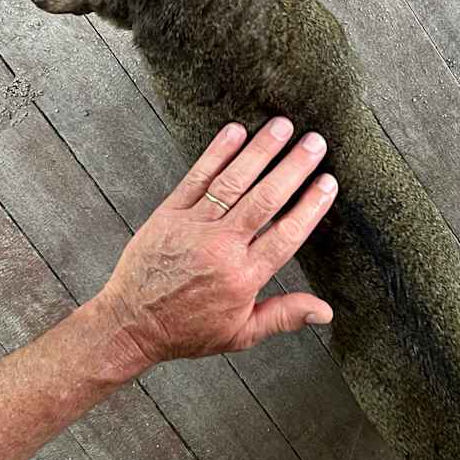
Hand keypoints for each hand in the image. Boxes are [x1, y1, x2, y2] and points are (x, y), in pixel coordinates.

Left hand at [91, 119, 336, 372]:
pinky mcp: (169, 214)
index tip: (328, 183)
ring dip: (260, 151)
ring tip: (283, 126)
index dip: (310, 206)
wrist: (131, 324)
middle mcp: (221, 248)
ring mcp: (193, 227)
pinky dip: (216, 153)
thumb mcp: (241, 333)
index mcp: (243, 277)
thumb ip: (284, 316)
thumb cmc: (189, 330)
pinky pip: (196, 178)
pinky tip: (235, 132)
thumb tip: (325, 312)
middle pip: (265, 200)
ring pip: (233, 182)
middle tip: (315, 143)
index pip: (286, 234)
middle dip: (293, 168)